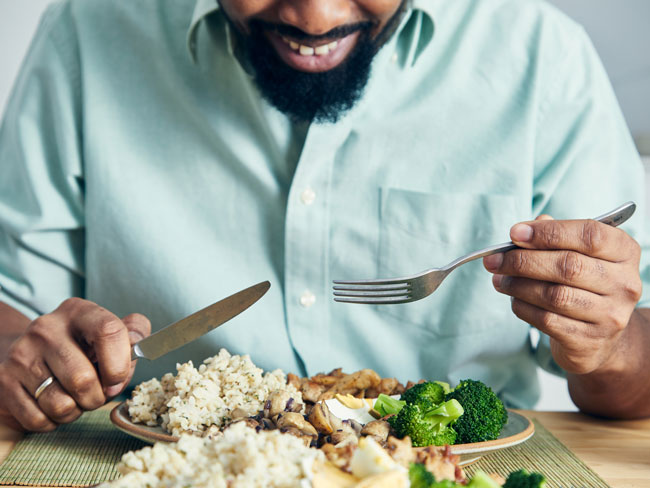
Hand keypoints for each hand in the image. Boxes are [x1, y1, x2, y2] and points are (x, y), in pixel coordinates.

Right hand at [0, 298, 150, 430]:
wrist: (29, 356)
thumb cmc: (80, 349)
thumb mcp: (107, 334)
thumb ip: (132, 334)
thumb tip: (139, 340)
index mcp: (78, 311)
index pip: (110, 330)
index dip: (120, 364)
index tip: (118, 379)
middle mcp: (46, 328)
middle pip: (82, 379)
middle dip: (97, 397)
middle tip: (95, 394)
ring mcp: (22, 354)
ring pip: (60, 404)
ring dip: (75, 412)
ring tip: (74, 399)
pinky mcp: (5, 381)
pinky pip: (38, 419)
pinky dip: (53, 421)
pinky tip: (52, 405)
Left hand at [483, 215, 641, 374]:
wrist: (601, 337)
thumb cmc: (583, 284)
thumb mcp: (579, 255)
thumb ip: (555, 237)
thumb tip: (523, 231)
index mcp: (625, 252)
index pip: (589, 235)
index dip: (548, 232)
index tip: (514, 233)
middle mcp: (624, 284)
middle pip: (568, 265)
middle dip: (522, 261)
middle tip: (494, 260)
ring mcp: (610, 315)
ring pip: (554, 295)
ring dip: (517, 285)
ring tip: (498, 280)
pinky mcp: (590, 341)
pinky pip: (547, 320)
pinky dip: (522, 307)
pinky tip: (514, 299)